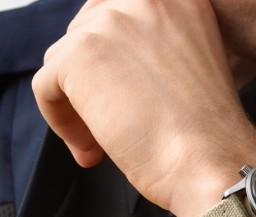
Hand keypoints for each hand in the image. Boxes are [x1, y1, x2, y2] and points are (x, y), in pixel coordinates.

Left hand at [32, 0, 255, 216]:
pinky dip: (61, 122)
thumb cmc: (206, 133)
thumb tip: (108, 65)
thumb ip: (152, 48)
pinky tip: (91, 150)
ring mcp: (110, 22)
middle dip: (91, 83)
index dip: (111, 62)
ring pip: (64, 62)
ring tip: (103, 143)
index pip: (116, 15)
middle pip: (86, 35)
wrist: (210, 162)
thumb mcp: (189, 66)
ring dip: (77, 105)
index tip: (122, 96)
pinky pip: (46, 86)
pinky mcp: (80, 53)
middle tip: (112, 124)